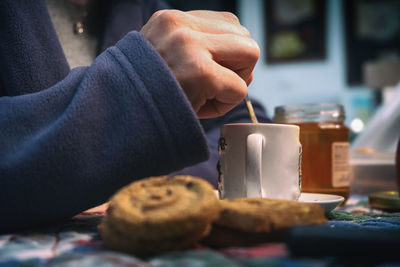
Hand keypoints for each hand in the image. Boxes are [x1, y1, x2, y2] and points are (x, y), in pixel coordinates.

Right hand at [140, 10, 259, 117]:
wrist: (117, 116)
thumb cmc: (146, 93)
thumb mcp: (164, 55)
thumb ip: (197, 45)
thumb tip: (239, 54)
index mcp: (171, 20)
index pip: (228, 22)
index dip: (227, 51)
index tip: (208, 69)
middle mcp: (180, 26)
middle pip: (244, 35)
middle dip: (237, 64)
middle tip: (211, 84)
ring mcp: (189, 47)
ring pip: (251, 53)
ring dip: (235, 80)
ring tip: (206, 93)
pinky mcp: (199, 73)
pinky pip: (240, 88)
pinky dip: (225, 104)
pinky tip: (200, 106)